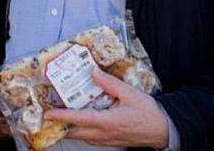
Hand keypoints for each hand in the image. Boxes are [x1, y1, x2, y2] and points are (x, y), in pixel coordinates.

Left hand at [44, 67, 168, 148]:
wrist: (164, 130)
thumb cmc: (149, 113)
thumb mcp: (130, 93)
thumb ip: (110, 83)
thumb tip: (93, 72)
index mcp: (109, 121)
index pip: (79, 119)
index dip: (61, 116)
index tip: (48, 114)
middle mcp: (105, 133)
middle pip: (76, 132)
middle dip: (60, 125)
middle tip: (49, 116)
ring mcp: (108, 140)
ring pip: (83, 136)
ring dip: (71, 129)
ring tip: (62, 117)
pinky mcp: (112, 141)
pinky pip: (92, 138)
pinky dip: (82, 131)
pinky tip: (83, 122)